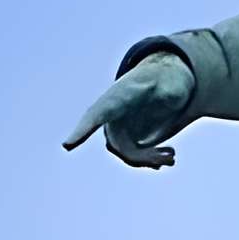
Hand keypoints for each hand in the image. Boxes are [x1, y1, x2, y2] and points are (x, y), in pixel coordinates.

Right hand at [63, 50, 193, 167]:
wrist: (164, 81)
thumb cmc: (163, 79)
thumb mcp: (171, 82)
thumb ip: (169, 90)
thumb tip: (170, 96)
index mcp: (117, 98)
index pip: (96, 115)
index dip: (82, 130)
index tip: (67, 145)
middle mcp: (112, 115)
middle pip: (118, 144)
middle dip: (142, 156)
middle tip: (170, 155)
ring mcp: (118, 127)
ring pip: (126, 154)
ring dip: (148, 160)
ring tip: (171, 156)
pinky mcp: (129, 137)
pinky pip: (133, 156)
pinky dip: (150, 160)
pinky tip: (168, 159)